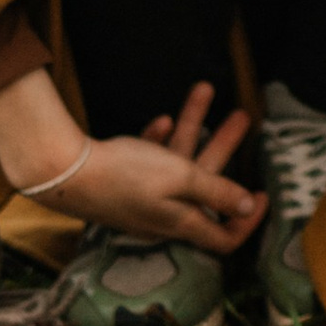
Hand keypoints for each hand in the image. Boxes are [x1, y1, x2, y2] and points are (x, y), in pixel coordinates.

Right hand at [0, 72, 264, 252]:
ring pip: (177, 162)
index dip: (248, 221)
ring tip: (204, 88)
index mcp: (180, 221)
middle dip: (225, 146)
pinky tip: (163, 121)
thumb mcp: (181, 179)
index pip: (223, 237)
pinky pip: (148, 161)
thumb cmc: (124, 175)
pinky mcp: (121, 182)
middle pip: (205, 185)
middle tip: (243, 115)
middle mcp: (164, 214)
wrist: (62, 171)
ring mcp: (142, 199)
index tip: (263, 195)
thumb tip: (247, 209)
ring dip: (193, 127)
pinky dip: (158, 142)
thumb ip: (216, 192)